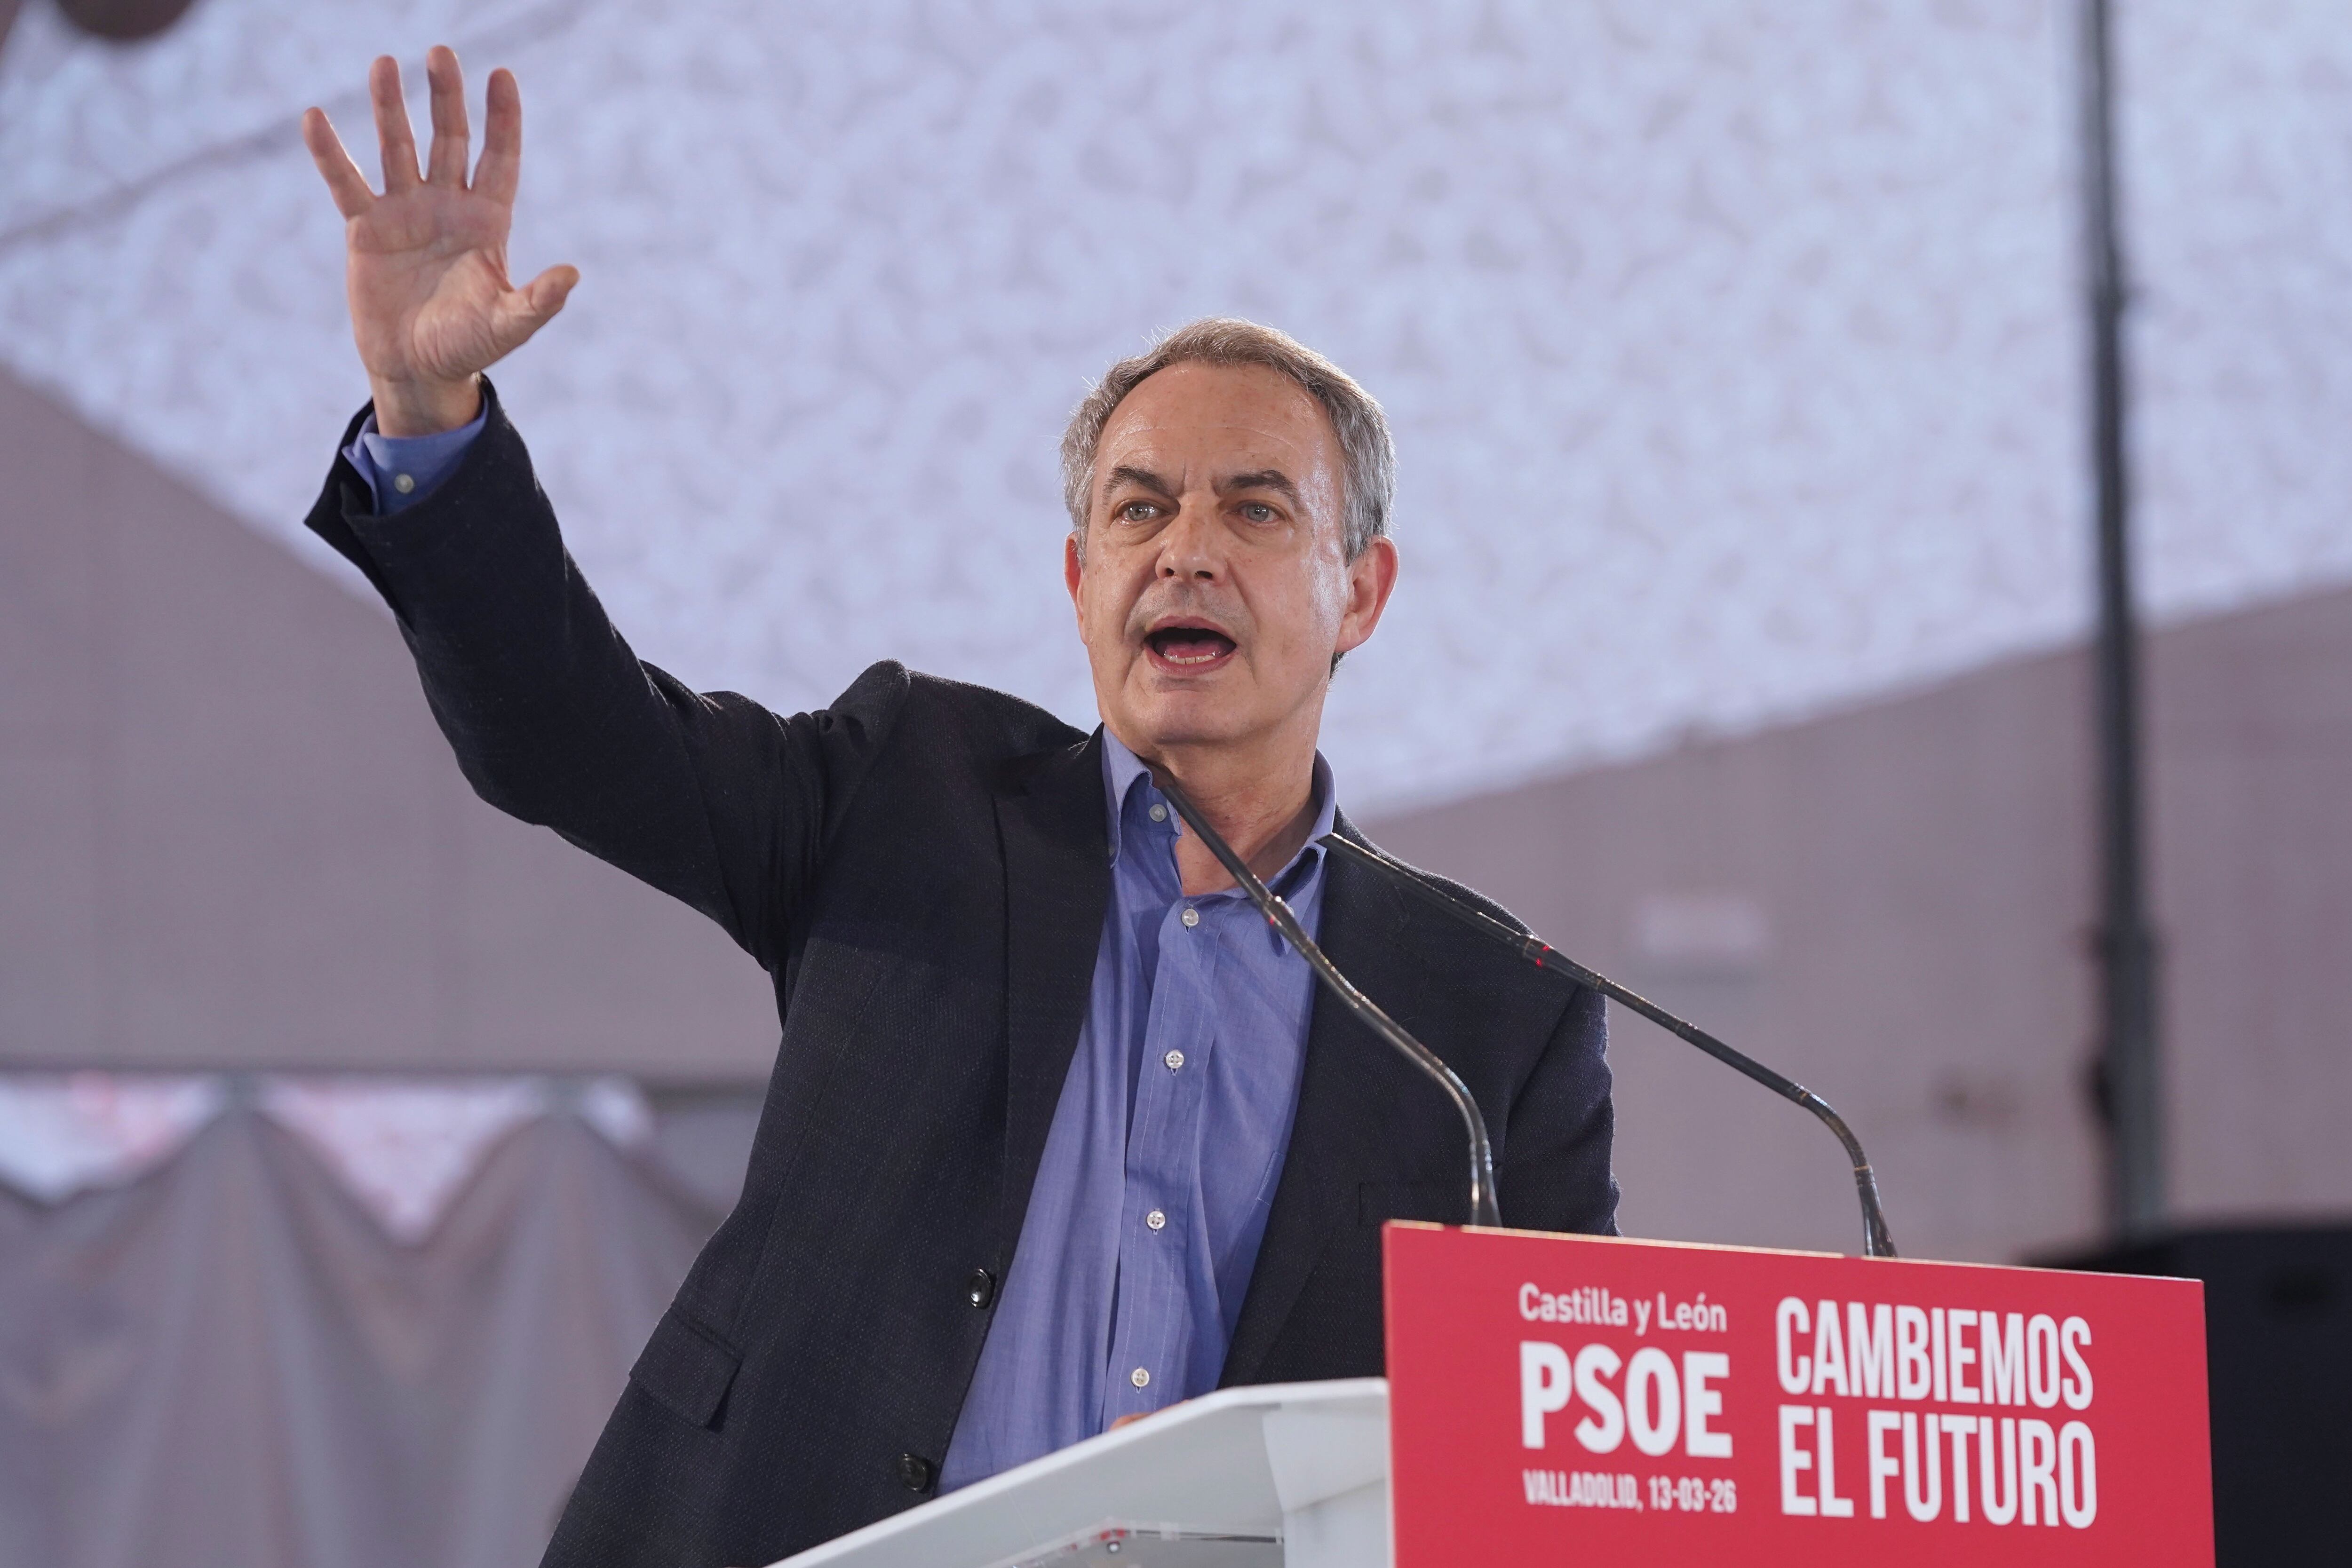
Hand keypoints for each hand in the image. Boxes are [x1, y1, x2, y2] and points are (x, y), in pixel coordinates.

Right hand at [302, 47, 576, 434]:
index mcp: (487, 222)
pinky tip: (315, 118)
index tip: (503, 76)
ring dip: (390, 107)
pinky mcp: (366, 228)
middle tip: (441, 53)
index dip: (502, 119)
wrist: (417, 369)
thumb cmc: (467, 347)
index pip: (499, 158)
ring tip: (384, 64)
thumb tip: (573, 275)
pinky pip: (347, 182)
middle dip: (445, 98)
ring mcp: (406, 212)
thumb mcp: (507, 326)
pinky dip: (330, 153)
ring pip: (398, 148)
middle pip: (448, 139)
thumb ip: (537, 301)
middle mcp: (447, 206)